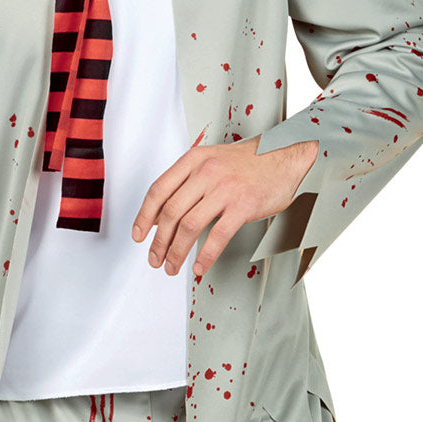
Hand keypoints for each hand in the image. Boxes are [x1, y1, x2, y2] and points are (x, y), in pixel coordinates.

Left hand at [131, 136, 317, 277]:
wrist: (284, 155)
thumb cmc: (248, 161)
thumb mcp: (210, 161)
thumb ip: (186, 181)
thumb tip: (163, 213)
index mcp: (193, 160)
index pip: (158, 190)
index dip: (144, 216)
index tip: (138, 234)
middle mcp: (205, 172)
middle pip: (171, 212)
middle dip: (158, 241)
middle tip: (155, 258)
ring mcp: (225, 189)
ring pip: (190, 226)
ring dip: (176, 251)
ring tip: (171, 266)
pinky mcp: (243, 205)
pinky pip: (217, 236)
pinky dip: (205, 255)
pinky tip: (199, 266)